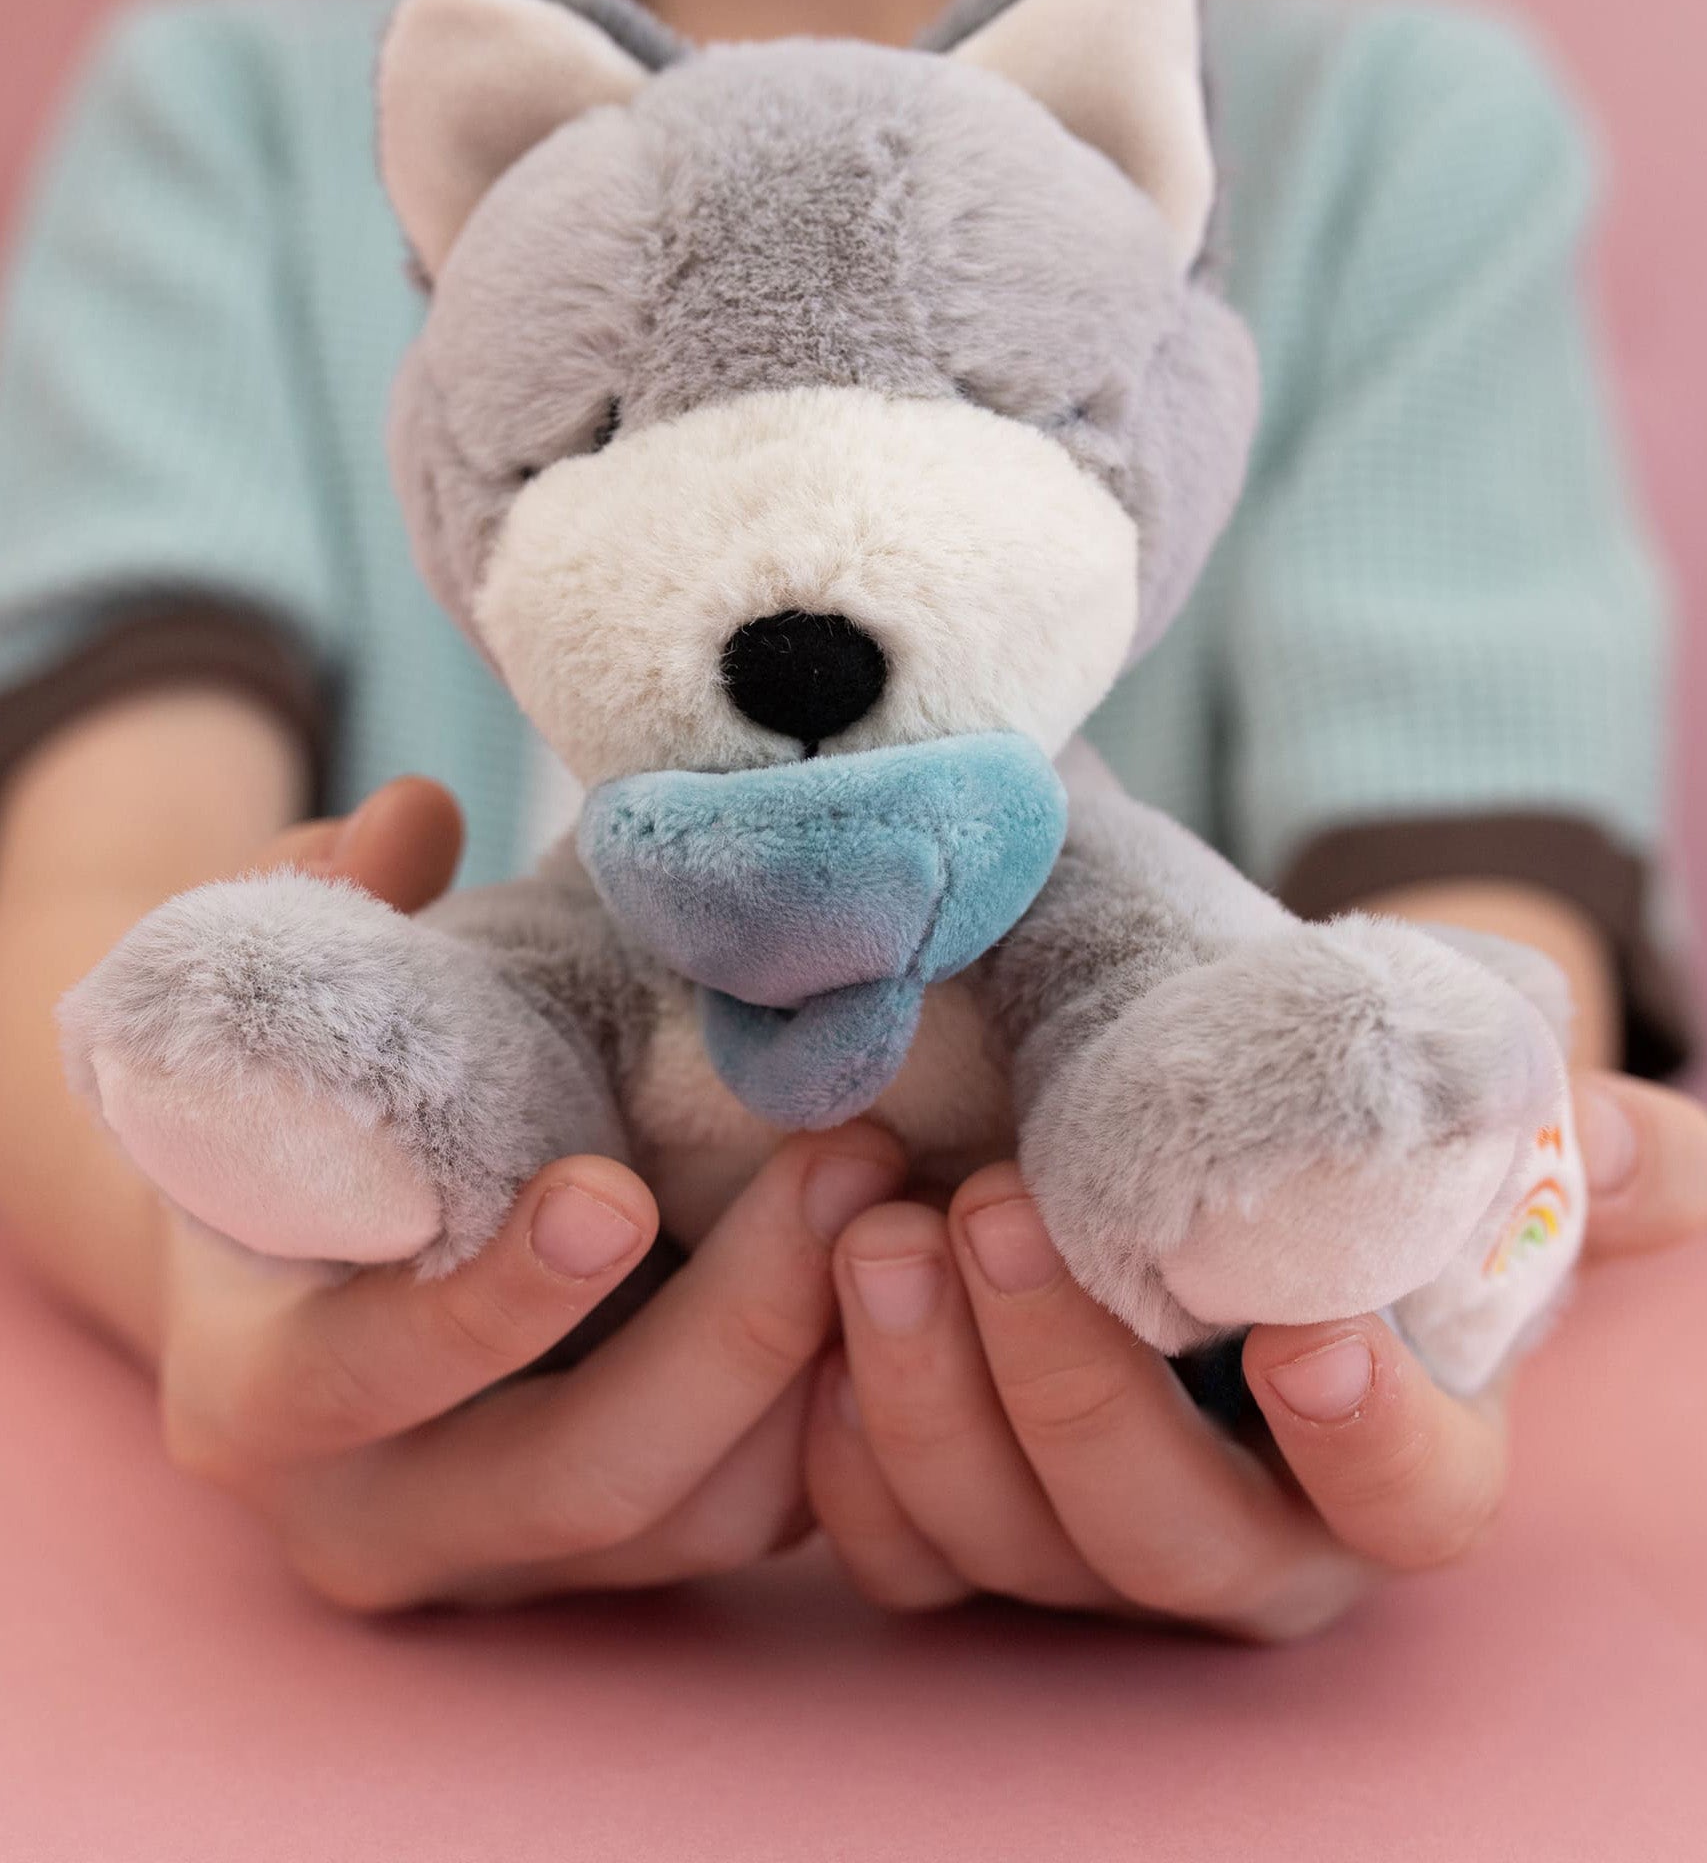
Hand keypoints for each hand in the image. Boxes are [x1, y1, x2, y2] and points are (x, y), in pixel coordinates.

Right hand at [154, 778, 906, 1607]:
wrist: (306, 1267)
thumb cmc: (299, 1124)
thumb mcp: (285, 1020)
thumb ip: (329, 912)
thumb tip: (415, 809)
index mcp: (256, 1393)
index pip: (367, 1380)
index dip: (494, 1301)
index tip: (610, 1191)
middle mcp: (375, 1516)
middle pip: (582, 1481)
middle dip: (734, 1331)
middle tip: (844, 1162)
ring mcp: (507, 1555)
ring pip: (698, 1519)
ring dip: (819, 1371)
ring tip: (903, 1201)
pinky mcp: (617, 1551)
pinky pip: (756, 1520)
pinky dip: (839, 1414)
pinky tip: (901, 1279)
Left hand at [807, 1074, 1706, 1638]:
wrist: (1164, 1159)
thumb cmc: (1321, 1155)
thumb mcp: (1457, 1136)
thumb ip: (1562, 1148)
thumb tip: (1612, 1144)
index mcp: (1382, 1459)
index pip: (1411, 1503)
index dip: (1368, 1439)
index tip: (1301, 1331)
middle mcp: (1238, 1536)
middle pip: (1161, 1534)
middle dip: (1071, 1387)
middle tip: (994, 1214)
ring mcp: (1084, 1546)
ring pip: (1003, 1546)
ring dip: (926, 1398)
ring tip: (873, 1230)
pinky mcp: (958, 1527)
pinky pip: (888, 1547)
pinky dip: (842, 1449)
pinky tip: (810, 1317)